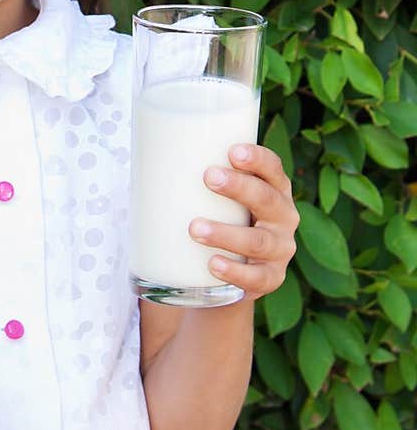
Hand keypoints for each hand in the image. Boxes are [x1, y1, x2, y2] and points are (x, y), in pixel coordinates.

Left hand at [188, 144, 298, 301]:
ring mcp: (280, 249)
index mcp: (274, 189)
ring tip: (195, 228)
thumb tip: (146, 158)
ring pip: (258, 240)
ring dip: (227, 233)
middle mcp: (283, 217)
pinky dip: (235, 272)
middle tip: (209, 177)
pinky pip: (257, 277)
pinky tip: (213, 264)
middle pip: (267, 199)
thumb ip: (197, 179)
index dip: (257, 159)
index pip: (273, 169)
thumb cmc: (219, 220)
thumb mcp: (215, 198)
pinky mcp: (270, 278)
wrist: (224, 274)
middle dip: (239, 187)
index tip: (233, 152)